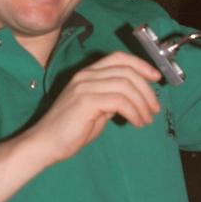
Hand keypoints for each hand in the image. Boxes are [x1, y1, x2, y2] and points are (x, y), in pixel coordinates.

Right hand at [32, 52, 161, 165]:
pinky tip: (136, 122)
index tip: (156, 78)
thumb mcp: (96, 109)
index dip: (141, 65)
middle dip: (147, 89)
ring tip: (146, 119)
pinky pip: (120, 101)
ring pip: (126, 86)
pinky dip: (134, 112)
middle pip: (127, 71)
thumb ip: (111, 99)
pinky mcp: (86, 101)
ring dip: (142, 104)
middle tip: (154, 108)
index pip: (119, 58)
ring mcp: (85, 86)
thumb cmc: (69, 130)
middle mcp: (86, 75)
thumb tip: (133, 97)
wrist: (45, 144)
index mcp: (88, 74)